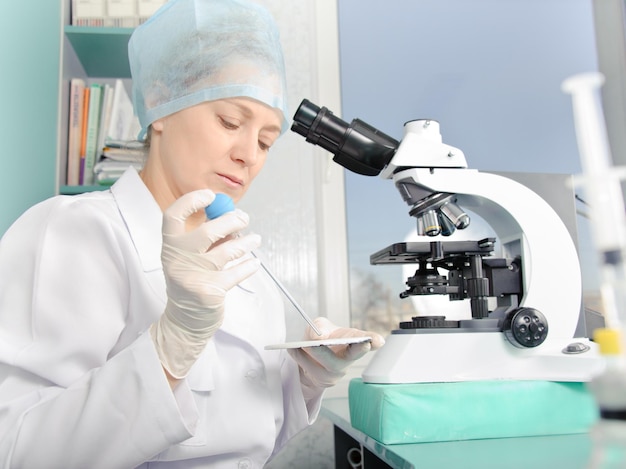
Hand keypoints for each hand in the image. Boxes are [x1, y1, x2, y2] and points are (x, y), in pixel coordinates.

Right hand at [150, 189, 260, 378]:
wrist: (185, 321)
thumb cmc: (191, 280)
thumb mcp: (188, 256)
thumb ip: (203, 235)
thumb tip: (227, 211)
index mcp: (169, 246)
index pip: (173, 215)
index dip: (191, 201)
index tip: (210, 196)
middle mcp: (177, 259)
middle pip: (207, 231)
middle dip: (231, 221)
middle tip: (243, 218)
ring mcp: (193, 276)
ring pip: (227, 251)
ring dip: (246, 242)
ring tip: (255, 239)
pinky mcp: (209, 292)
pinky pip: (236, 272)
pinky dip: (249, 266)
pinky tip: (254, 262)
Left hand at [288, 317, 384, 391]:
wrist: (307, 354)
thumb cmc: (319, 336)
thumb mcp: (319, 325)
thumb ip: (320, 326)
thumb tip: (320, 338)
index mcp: (353, 340)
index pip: (367, 340)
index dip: (374, 340)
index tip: (378, 340)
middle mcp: (349, 357)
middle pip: (354, 355)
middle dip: (357, 349)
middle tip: (361, 343)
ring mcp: (338, 371)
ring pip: (331, 365)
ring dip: (319, 354)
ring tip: (305, 344)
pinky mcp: (324, 380)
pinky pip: (313, 370)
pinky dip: (302, 358)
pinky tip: (293, 350)